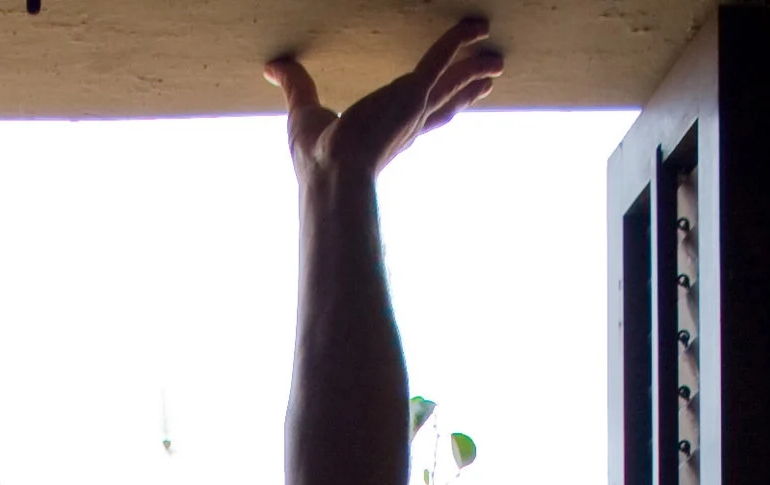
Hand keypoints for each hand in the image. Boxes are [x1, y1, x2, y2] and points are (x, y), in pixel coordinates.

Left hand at [267, 18, 501, 187]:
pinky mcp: (413, 93)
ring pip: (451, 84)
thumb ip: (296, 86)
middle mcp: (405, 125)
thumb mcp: (302, 110)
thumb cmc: (315, 156)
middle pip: (444, 104)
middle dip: (466, 90)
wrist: (330, 172)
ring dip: (474, 71)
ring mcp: (412, 109)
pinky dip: (458, 40)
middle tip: (488, 78)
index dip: (437, 107)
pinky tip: (475, 27)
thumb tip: (273, 67)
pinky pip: (441, 58)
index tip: (455, 100)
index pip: (418, 119)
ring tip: (497, 62)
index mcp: (385, 136)